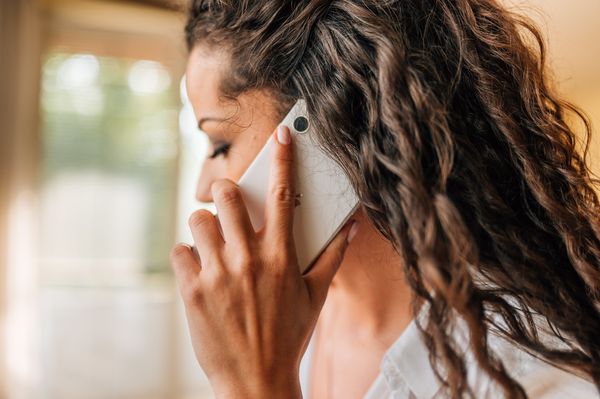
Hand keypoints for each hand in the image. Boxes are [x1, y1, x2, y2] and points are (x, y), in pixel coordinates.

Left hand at [170, 125, 358, 398]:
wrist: (257, 381)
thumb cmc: (289, 336)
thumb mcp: (315, 297)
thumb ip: (331, 258)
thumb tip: (349, 229)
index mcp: (282, 256)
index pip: (283, 195)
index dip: (283, 160)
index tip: (281, 136)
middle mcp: (249, 259)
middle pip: (229, 196)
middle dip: (227, 192)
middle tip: (230, 206)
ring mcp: (219, 274)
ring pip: (199, 220)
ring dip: (205, 227)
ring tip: (213, 245)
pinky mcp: (193, 291)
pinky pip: (181, 252)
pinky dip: (188, 257)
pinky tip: (200, 273)